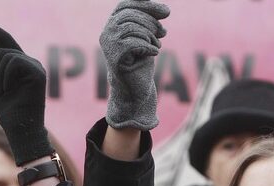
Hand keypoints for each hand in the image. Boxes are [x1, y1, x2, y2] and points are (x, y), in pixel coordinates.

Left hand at [0, 15, 52, 164]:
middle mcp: (31, 64)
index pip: (6, 42)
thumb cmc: (9, 114)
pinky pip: (13, 61)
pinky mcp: (38, 72)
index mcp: (22, 67)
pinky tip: (6, 90)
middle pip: (3, 48)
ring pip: (5, 55)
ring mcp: (36, 67)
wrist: (20, 130)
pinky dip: (4, 76)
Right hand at [100, 0, 169, 129]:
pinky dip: (148, 47)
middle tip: (163, 33)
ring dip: (150, 36)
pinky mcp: (114, 58)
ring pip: (132, 28)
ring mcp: (108, 45)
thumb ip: (150, 22)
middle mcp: (106, 32)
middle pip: (130, 15)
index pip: (125, 4)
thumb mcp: (147, 37)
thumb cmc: (140, 62)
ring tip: (156, 45)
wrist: (135, 89)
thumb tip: (165, 9)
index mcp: (112, 24)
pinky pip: (134, 43)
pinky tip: (154, 53)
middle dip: (151, 22)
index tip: (167, 12)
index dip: (147, 5)